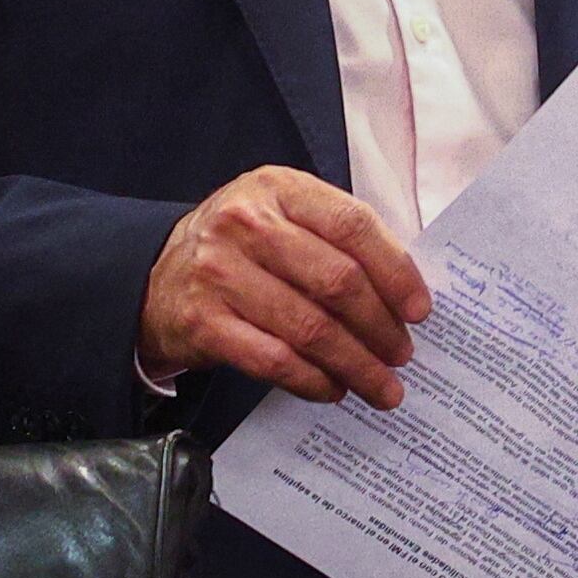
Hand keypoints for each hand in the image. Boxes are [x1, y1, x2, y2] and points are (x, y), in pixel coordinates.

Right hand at [140, 166, 430, 407]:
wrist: (156, 278)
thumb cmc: (242, 248)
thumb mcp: (283, 216)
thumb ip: (337, 239)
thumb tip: (405, 295)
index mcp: (278, 188)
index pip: (353, 226)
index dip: (396, 272)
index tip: (420, 310)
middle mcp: (245, 224)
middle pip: (336, 281)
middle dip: (380, 327)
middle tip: (403, 355)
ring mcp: (220, 273)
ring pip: (310, 328)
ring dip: (356, 365)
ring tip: (381, 385)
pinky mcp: (203, 323)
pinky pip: (275, 361)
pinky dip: (313, 381)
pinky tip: (333, 389)